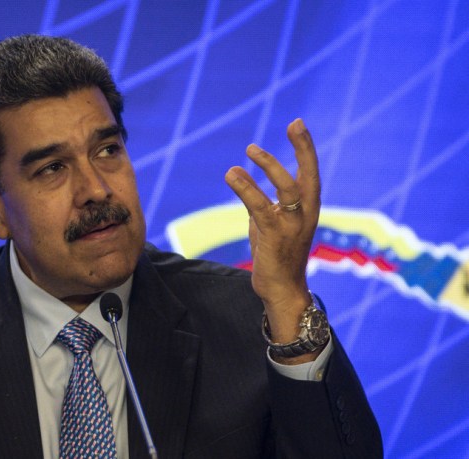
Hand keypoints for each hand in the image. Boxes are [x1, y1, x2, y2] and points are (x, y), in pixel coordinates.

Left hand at [224, 119, 320, 360]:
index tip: (298, 124)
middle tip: (294, 124)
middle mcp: (306, 215)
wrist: (281, 290)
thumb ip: (262, 203)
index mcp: (307, 209)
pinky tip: (233, 175)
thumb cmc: (276, 256)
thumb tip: (243, 183)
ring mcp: (292, 226)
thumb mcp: (268, 224)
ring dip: (270, 166)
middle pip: (308, 176)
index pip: (310, 174)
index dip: (305, 148)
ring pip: (287, 189)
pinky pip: (260, 207)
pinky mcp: (275, 236)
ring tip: (250, 149)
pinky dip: (246, 189)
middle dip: (304, 149)